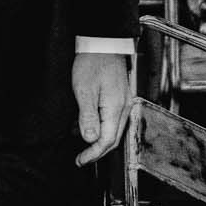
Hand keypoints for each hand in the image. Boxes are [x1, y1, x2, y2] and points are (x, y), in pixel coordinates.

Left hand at [71, 51, 132, 165]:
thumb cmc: (92, 63)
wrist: (102, 44)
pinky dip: (102, 129)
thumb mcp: (83, 90)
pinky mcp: (120, 98)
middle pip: (114, 139)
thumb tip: (89, 139)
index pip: (107, 141)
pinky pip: (113, 120)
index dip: (93, 154)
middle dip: (97, 152)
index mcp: (116, 108)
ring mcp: (124, 103)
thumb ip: (87, 116)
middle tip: (81, 158)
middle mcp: (125, 108)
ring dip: (99, 141)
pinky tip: (89, 127)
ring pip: (114, 131)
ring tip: (82, 145)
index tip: (80, 160)